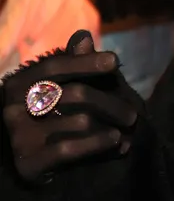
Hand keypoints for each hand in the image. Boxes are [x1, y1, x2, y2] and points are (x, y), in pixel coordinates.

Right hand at [1, 30, 138, 181]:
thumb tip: (84, 37)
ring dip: (110, 126)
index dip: (86, 62)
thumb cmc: (46, 120)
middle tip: (132, 114)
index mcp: (18, 84)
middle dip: (111, 103)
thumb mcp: (57, 89)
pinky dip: (99, 143)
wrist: (23, 164)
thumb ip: (71, 64)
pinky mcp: (28, 162)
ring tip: (127, 132)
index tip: (114, 61)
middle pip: (76, 95)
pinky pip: (71, 149)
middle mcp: (14, 108)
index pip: (55, 67)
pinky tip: (116, 142)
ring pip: (80, 122)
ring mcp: (19, 136)